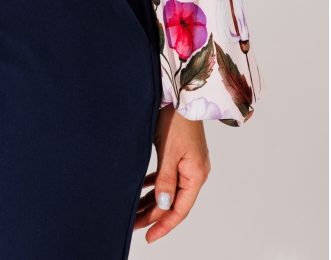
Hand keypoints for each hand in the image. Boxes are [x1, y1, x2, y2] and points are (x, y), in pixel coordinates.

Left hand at [134, 106, 209, 242]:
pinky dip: (155, 185)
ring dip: (153, 201)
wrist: (181, 94)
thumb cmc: (177, 120)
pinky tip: (143, 189)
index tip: (149, 236)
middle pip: (174, 201)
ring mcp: (188, 164)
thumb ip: (165, 180)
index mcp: (196, 175)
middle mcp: (195, 172)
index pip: (180, 209)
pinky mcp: (180, 155)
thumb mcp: (168, 152)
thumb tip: (162, 205)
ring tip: (135, 211)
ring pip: (169, 190)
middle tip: (134, 225)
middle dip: (154, 215)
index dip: (164, 225)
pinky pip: (167, 177)